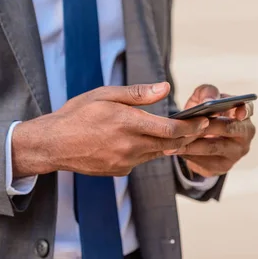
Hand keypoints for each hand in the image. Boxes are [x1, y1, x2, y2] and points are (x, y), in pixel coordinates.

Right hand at [12, 82, 209, 177]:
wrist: (53, 144)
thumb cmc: (78, 114)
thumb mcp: (105, 95)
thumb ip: (138, 94)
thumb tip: (165, 88)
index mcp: (128, 124)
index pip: (170, 129)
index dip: (191, 126)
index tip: (204, 120)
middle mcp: (129, 146)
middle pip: (170, 144)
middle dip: (188, 135)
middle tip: (201, 126)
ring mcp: (125, 162)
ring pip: (158, 153)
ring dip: (171, 144)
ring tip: (181, 132)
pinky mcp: (119, 171)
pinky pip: (142, 160)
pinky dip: (151, 150)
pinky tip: (148, 140)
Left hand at [165, 84, 255, 176]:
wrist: (198, 137)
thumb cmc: (204, 112)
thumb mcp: (204, 97)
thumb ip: (207, 93)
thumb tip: (208, 101)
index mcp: (243, 112)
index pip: (248, 109)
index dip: (244, 110)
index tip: (238, 112)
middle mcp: (245, 133)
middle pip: (228, 129)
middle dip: (206, 127)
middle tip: (187, 127)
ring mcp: (236, 152)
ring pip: (213, 147)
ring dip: (192, 145)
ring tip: (173, 142)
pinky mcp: (224, 166)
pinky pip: (206, 162)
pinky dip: (190, 156)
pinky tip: (176, 151)